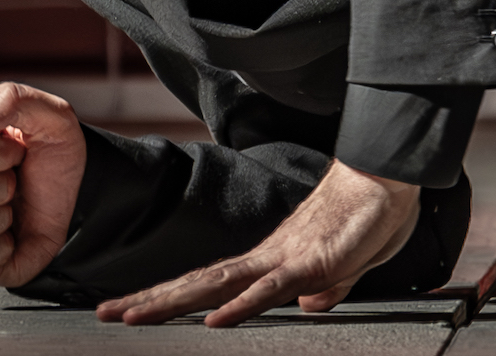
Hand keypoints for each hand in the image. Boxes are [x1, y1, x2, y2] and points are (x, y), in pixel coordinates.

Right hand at [0, 81, 86, 287]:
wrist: (82, 200)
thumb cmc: (59, 156)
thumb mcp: (54, 117)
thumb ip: (14, 100)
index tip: (19, 151)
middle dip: (1, 184)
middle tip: (18, 180)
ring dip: (0, 215)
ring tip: (14, 206)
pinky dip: (1, 246)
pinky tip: (11, 235)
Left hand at [95, 161, 419, 325]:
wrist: (390, 175)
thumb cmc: (370, 213)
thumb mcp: (348, 264)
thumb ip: (328, 286)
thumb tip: (311, 305)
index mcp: (273, 260)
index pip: (211, 282)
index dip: (171, 296)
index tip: (133, 307)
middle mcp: (268, 257)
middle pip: (200, 282)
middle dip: (152, 300)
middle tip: (105, 314)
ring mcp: (286, 257)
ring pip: (219, 283)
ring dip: (173, 301)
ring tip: (133, 317)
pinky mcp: (312, 261)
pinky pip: (270, 289)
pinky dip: (240, 305)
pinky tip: (215, 319)